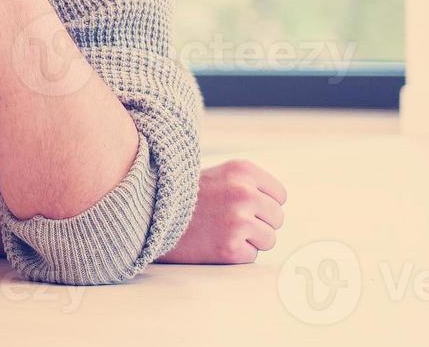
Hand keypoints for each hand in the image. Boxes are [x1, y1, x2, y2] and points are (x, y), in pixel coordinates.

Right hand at [156, 159, 287, 264]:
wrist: (149, 214)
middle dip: (258, 223)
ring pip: (269, 239)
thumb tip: (277, 203)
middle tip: (229, 221)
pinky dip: (235, 254)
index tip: (243, 207)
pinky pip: (251, 256)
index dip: (263, 204)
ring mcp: (238, 221)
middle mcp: (244, 193)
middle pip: (277, 218)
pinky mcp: (230, 248)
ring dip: (249, 240)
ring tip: (221, 231)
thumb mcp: (219, 175)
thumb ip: (249, 184)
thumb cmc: (185, 197)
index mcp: (243, 171)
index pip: (279, 196)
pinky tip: (213, 243)